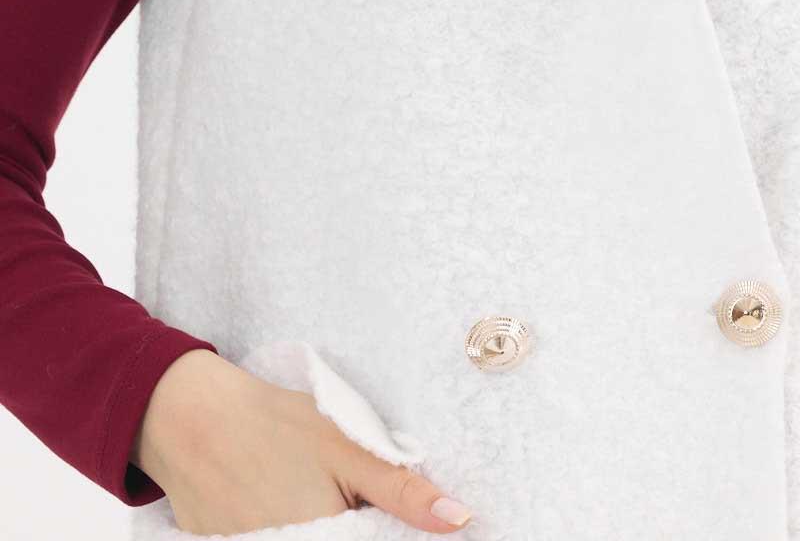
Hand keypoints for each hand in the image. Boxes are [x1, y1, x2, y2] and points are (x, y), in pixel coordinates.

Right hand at [134, 348, 473, 533]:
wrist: (191, 417)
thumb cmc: (276, 425)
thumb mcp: (348, 448)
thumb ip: (403, 492)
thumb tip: (461, 519)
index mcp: (326, 538)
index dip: (389, 529)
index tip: (383, 509)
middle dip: (354, 524)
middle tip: (331, 484)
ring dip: (321, 525)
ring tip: (299, 481)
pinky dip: (285, 527)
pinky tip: (280, 497)